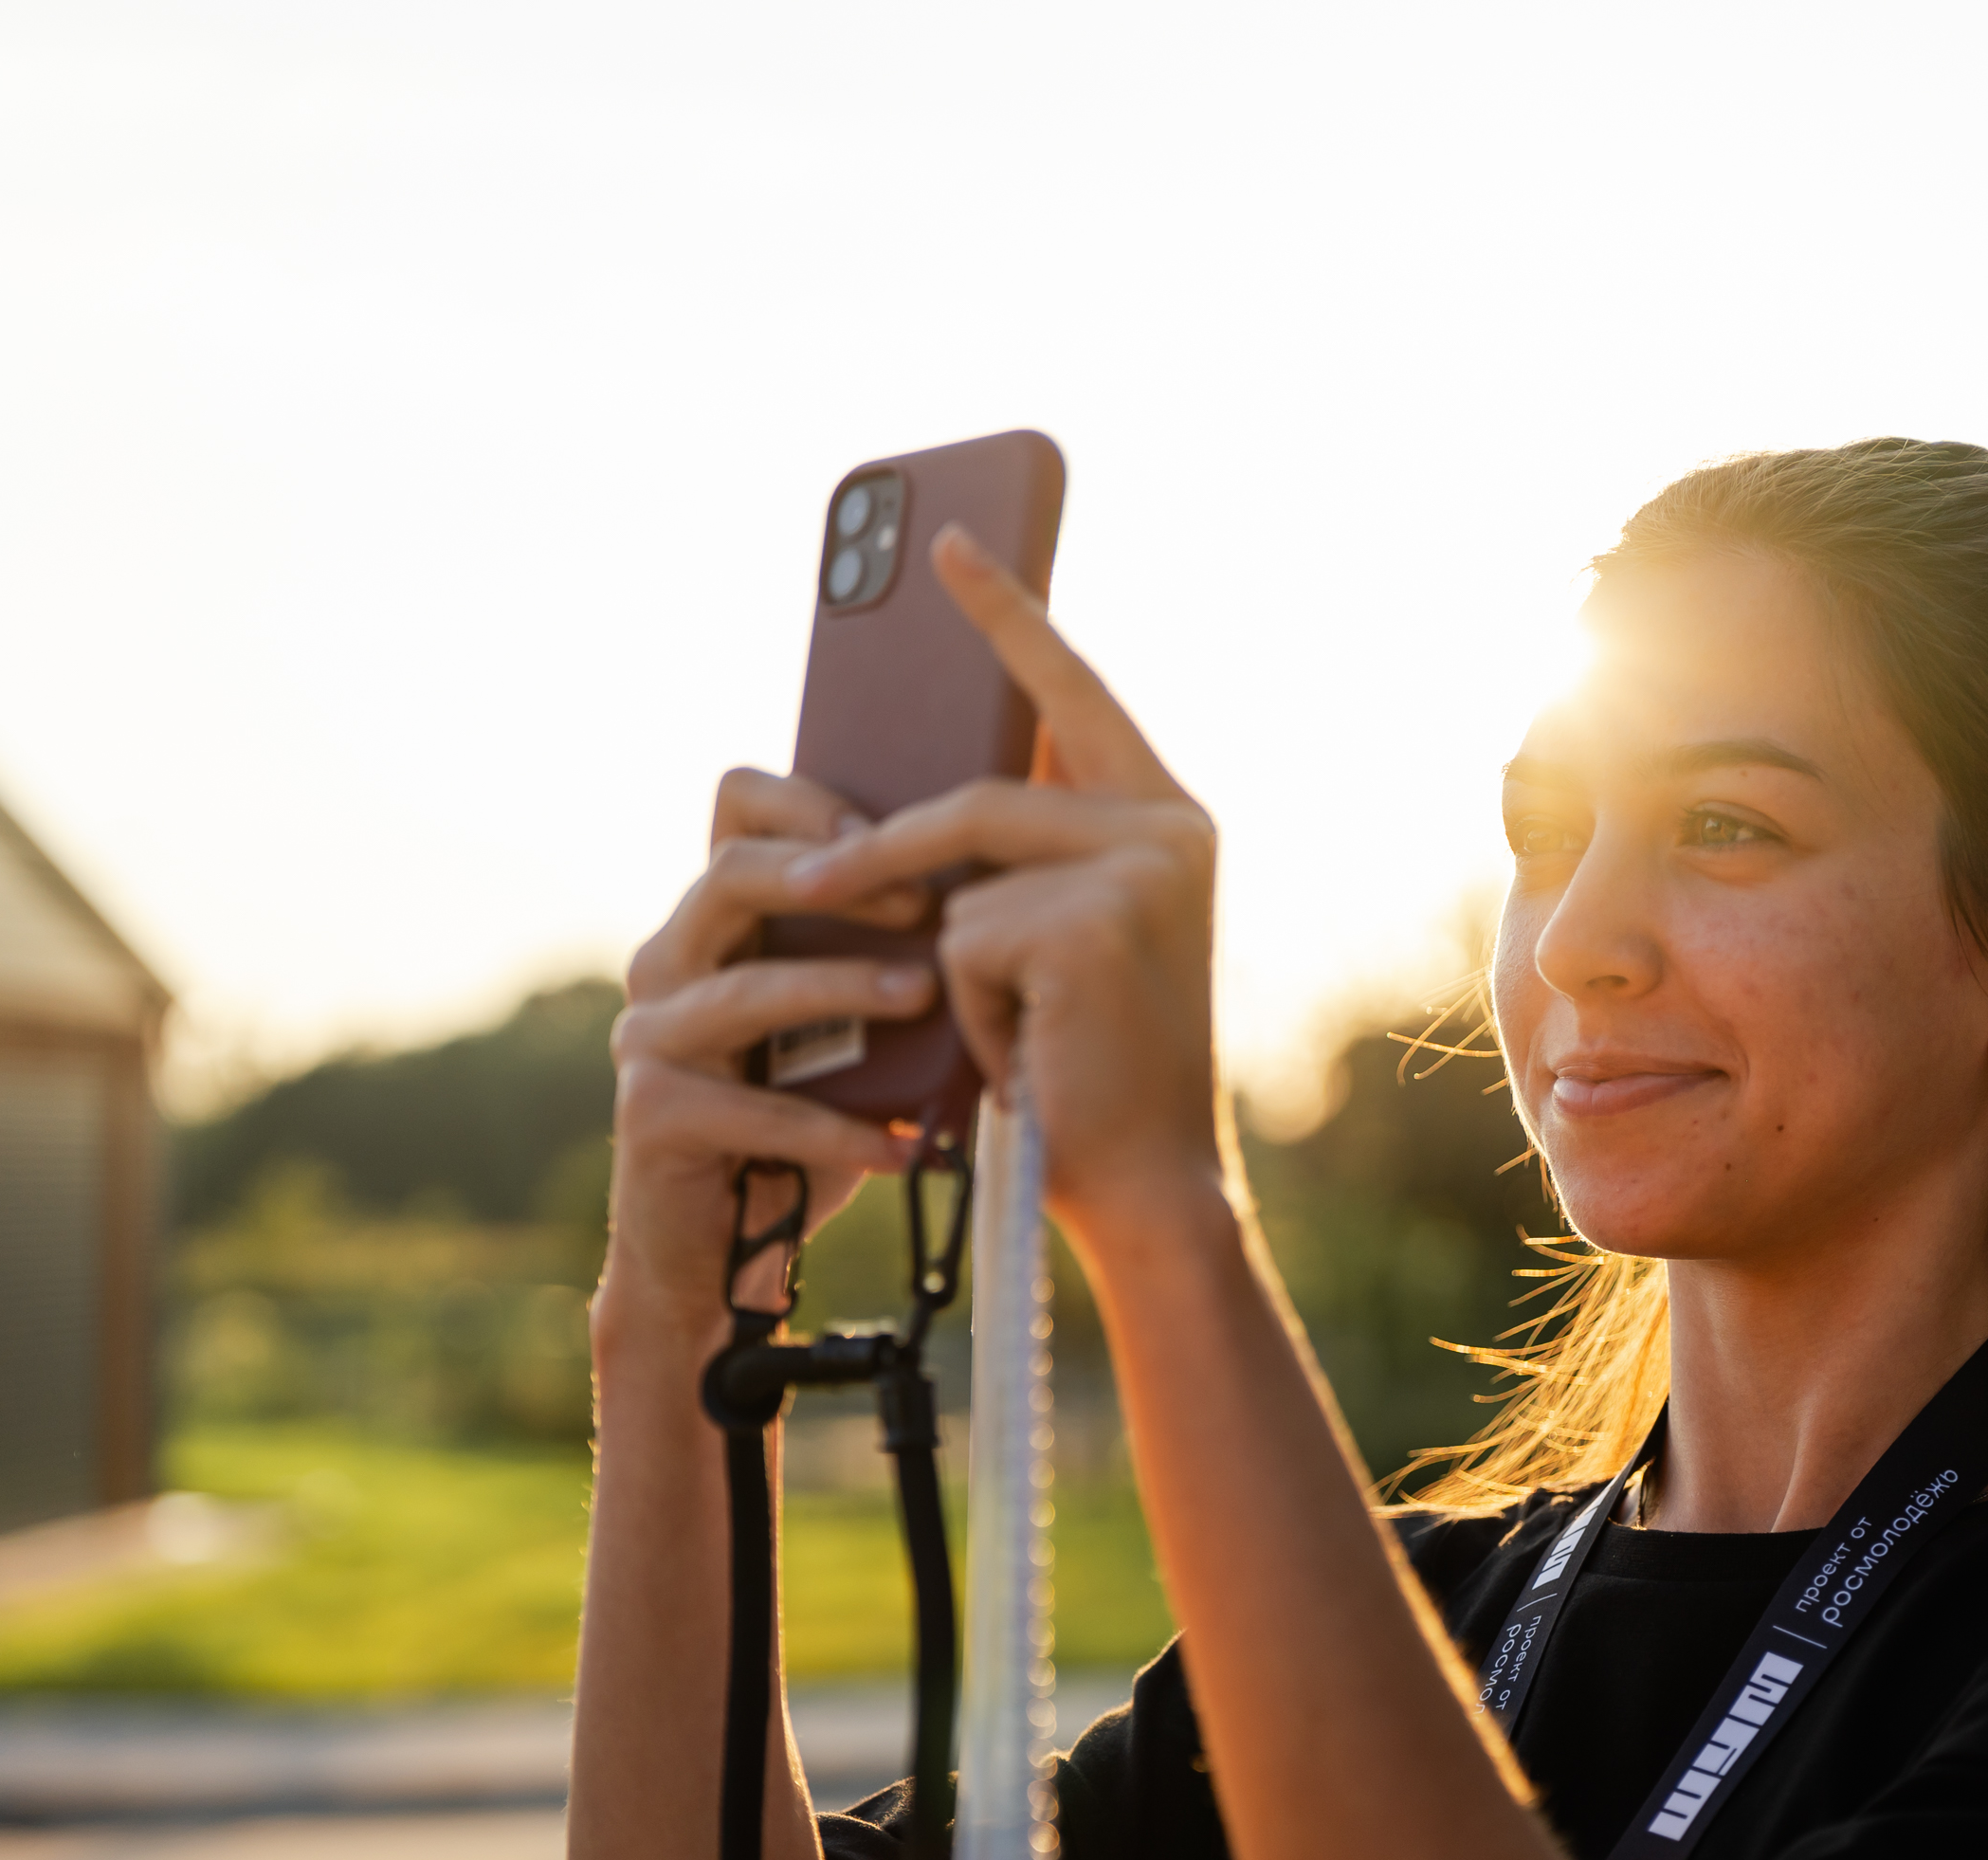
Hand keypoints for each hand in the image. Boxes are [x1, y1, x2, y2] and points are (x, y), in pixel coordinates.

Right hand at [600, 779, 942, 1332]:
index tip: (901, 831)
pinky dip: (837, 1131)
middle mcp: (667, 966)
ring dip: (844, 990)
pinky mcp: (650, 1114)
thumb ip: (880, 963)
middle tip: (925, 906)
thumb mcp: (847, 1034)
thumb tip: (996, 899)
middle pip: (731, 875)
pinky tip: (901, 1146)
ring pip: (746, 990)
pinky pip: (754, 1110)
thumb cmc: (804, 1131)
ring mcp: (649, 1040)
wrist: (723, 1259)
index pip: (735, 808)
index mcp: (713, 926)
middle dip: (836, 882)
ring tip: (925, 997)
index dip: (811, 802)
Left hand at [779, 526, 1224, 1252]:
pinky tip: (1026, 1056)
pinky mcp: (1088, 921)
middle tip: (816, 886)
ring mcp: (1138, 869)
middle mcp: (1170, 828)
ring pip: (961, 870)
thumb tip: (906, 786)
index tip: (941, 544)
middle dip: (888, 852)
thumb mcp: (1049, 942)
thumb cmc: (1084, 1076)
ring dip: (945, 959)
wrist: (1140, 1187)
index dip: (1005, 614)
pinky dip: (965, 1007)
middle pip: (981, 795)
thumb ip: (1012, 856)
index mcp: (1168, 819)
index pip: (1070, 691)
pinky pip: (960, 937)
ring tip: (1001, 1032)